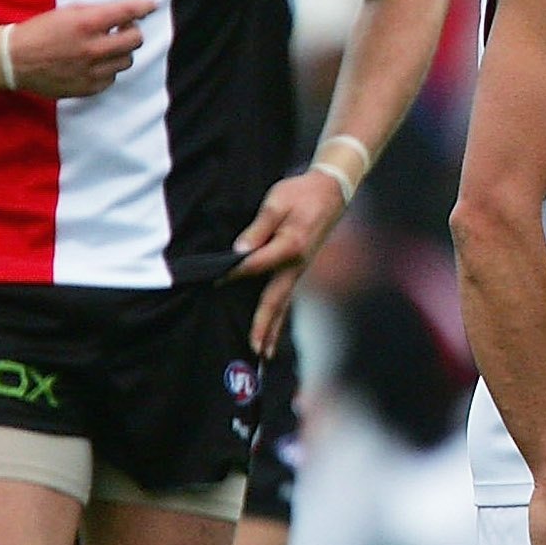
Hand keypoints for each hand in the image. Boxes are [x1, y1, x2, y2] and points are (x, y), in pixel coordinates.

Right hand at [5, 0, 155, 97]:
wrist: (14, 60)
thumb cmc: (41, 32)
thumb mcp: (68, 13)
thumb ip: (98, 12)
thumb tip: (127, 10)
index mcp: (86, 24)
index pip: (127, 12)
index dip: (143, 7)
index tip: (151, 5)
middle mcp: (92, 48)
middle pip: (135, 40)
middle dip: (133, 32)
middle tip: (124, 29)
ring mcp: (91, 71)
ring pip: (126, 60)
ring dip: (120, 52)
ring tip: (103, 47)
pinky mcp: (88, 88)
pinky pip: (112, 77)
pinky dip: (107, 68)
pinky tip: (92, 63)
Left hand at [227, 169, 353, 352]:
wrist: (332, 191)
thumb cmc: (302, 193)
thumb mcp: (277, 201)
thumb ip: (258, 227)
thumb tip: (239, 252)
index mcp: (291, 245)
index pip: (256, 265)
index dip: (233, 273)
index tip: (213, 281)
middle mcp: (297, 264)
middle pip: (276, 299)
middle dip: (264, 325)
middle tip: (254, 351)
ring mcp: (299, 269)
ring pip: (283, 303)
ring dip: (273, 329)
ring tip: (263, 354)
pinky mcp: (298, 269)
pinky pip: (287, 297)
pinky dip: (279, 317)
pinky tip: (273, 329)